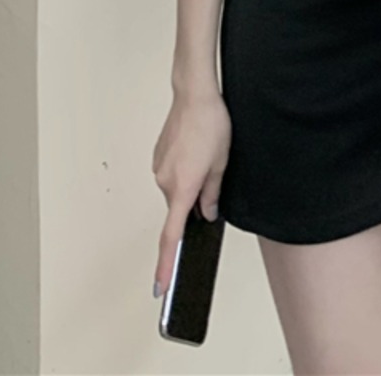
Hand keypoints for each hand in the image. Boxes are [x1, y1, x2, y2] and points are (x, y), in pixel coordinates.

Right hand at [152, 88, 231, 297]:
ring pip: (176, 190)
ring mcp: (159, 169)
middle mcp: (165, 181)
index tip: (161, 286)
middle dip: (195, 203)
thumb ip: (213, 194)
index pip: (172, 235)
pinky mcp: (158, 158)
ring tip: (206, 154)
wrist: (194, 95)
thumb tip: (206, 213)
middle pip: (179, 208)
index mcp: (183, 187)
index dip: (166, 263)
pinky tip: (195, 150)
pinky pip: (171, 175)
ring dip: (190, 184)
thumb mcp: (222, 162)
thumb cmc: (212, 124)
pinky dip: (183, 172)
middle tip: (213, 176)